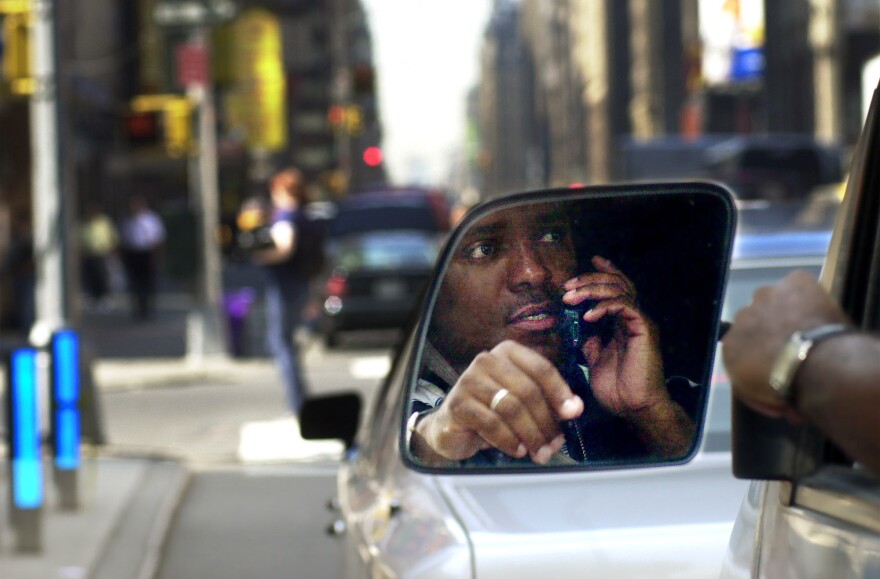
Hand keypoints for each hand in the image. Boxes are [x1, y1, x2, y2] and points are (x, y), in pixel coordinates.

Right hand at [416, 340, 583, 463]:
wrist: (452, 426)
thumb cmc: (493, 410)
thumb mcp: (522, 401)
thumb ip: (548, 401)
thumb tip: (574, 408)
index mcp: (507, 353)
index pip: (540, 368)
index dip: (560, 391)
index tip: (573, 413)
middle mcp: (487, 360)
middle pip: (527, 391)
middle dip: (545, 421)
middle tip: (554, 444)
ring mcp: (469, 380)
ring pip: (511, 408)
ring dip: (530, 434)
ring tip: (538, 452)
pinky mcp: (457, 404)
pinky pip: (491, 423)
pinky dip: (509, 440)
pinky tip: (517, 450)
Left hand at [561, 256, 666, 416]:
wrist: (635, 408)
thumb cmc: (618, 389)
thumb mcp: (596, 360)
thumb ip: (591, 341)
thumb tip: (580, 329)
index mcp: (623, 322)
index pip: (616, 288)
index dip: (603, 272)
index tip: (586, 263)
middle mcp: (634, 317)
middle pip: (617, 282)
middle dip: (589, 279)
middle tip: (567, 285)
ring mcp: (640, 321)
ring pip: (620, 289)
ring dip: (592, 289)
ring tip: (572, 297)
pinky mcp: (644, 328)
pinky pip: (625, 305)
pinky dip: (605, 305)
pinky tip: (588, 315)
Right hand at [722, 270, 850, 418]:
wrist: (812, 365)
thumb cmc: (784, 387)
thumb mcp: (758, 394)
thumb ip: (752, 382)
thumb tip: (764, 383)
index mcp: (730, 344)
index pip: (743, 344)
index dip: (761, 352)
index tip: (777, 363)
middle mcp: (741, 315)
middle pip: (757, 320)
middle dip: (772, 331)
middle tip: (794, 347)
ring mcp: (766, 295)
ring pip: (776, 301)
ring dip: (787, 311)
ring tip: (808, 328)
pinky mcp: (794, 281)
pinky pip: (798, 285)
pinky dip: (807, 296)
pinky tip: (817, 311)